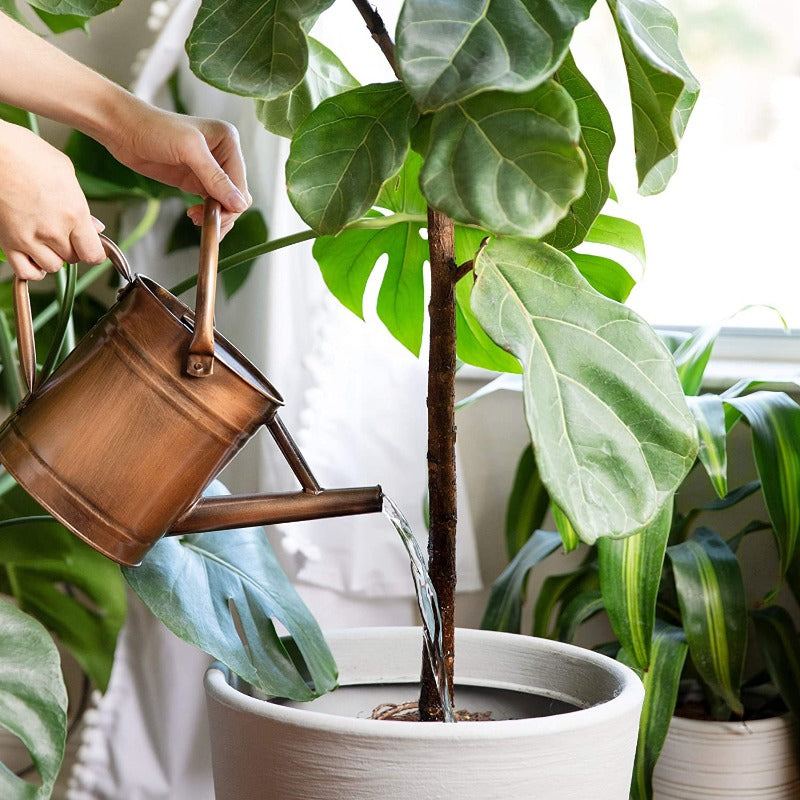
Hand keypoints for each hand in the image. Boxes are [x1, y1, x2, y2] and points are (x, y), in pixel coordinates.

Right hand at [0, 121, 105, 279]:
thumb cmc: (25, 153)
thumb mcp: (66, 172)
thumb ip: (82, 204)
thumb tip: (94, 226)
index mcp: (73, 213)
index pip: (93, 253)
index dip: (95, 252)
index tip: (92, 247)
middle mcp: (53, 230)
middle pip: (74, 258)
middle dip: (73, 248)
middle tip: (65, 234)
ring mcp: (29, 238)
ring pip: (53, 266)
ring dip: (54, 257)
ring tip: (48, 241)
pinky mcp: (8, 242)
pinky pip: (26, 271)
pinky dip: (33, 269)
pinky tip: (34, 256)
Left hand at [101, 102, 250, 237]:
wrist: (122, 129)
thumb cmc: (153, 129)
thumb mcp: (188, 150)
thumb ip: (215, 177)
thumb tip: (240, 205)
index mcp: (229, 141)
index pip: (241, 184)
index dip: (231, 204)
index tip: (215, 218)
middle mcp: (224, 155)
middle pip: (236, 196)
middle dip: (223, 212)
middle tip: (202, 220)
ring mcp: (210, 169)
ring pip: (225, 203)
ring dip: (215, 216)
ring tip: (195, 219)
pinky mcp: (196, 180)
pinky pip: (211, 204)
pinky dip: (206, 215)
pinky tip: (193, 216)